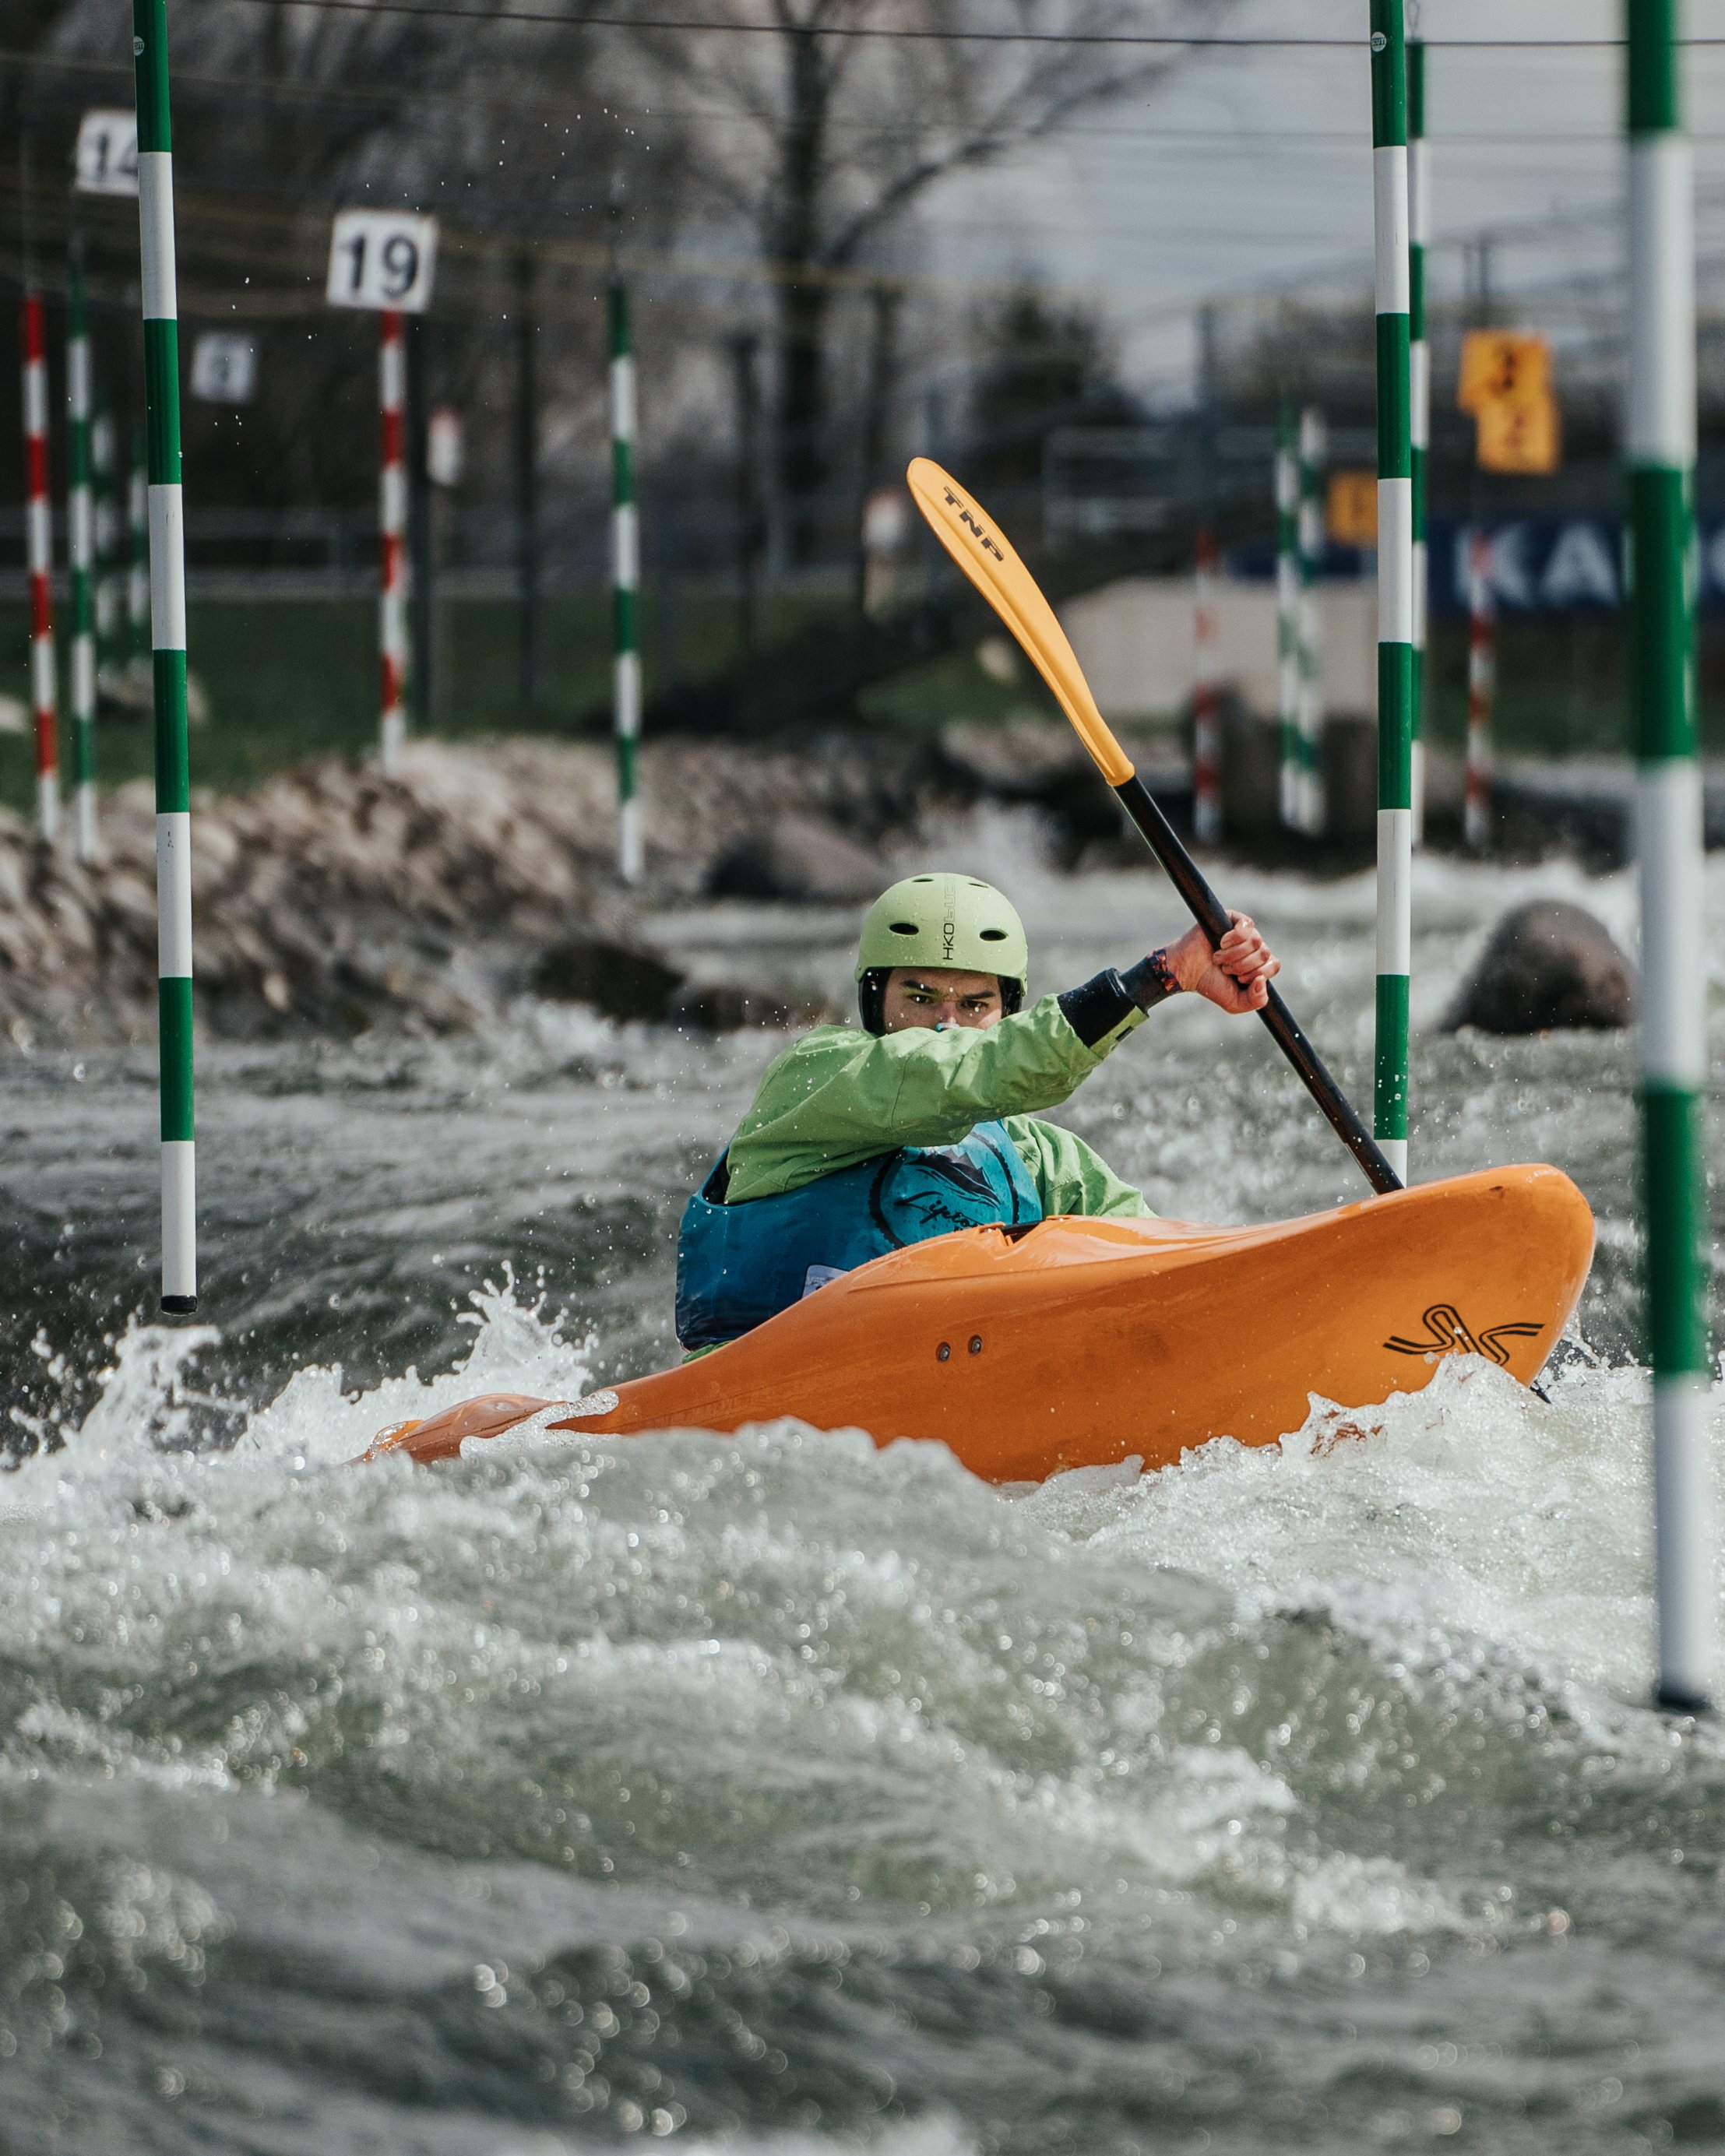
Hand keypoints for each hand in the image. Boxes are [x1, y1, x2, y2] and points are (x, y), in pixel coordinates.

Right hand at [1161, 912, 1279, 1013]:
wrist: (1186, 972)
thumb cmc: (1209, 984)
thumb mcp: (1236, 1003)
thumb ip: (1256, 1000)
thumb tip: (1263, 980)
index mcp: (1257, 963)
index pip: (1274, 965)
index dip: (1258, 974)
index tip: (1239, 980)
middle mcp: (1253, 947)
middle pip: (1265, 953)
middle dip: (1242, 967)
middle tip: (1225, 969)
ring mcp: (1244, 932)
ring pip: (1256, 941)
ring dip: (1234, 955)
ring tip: (1218, 958)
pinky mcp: (1232, 919)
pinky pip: (1247, 925)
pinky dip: (1234, 938)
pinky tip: (1221, 943)